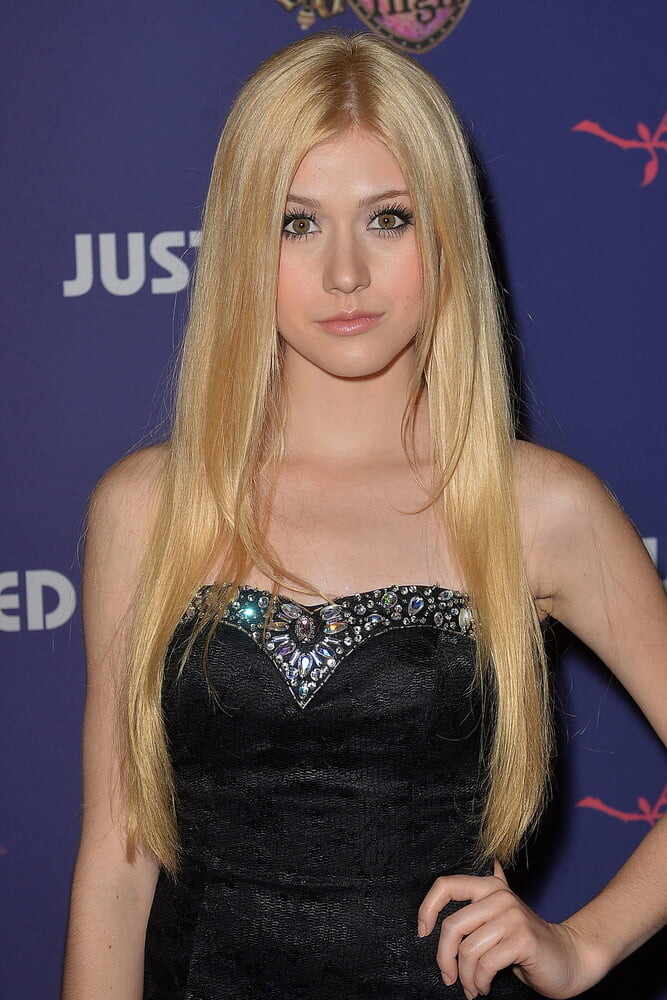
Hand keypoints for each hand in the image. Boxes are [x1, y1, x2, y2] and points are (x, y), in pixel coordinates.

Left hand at [416, 861, 604, 998]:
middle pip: (452, 925)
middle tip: (449, 977)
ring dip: (466, 977)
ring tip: (472, 987)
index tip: (422, 933)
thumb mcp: (500, 916)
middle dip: (444, 958)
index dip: (427, 908)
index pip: (446, 885)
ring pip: (468, 950)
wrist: (568, 958)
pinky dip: (480, 982)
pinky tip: (485, 987)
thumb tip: (455, 892)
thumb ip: (480, 901)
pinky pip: (486, 964)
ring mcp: (512, 916)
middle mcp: (499, 895)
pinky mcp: (523, 939)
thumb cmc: (525, 942)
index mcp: (489, 886)